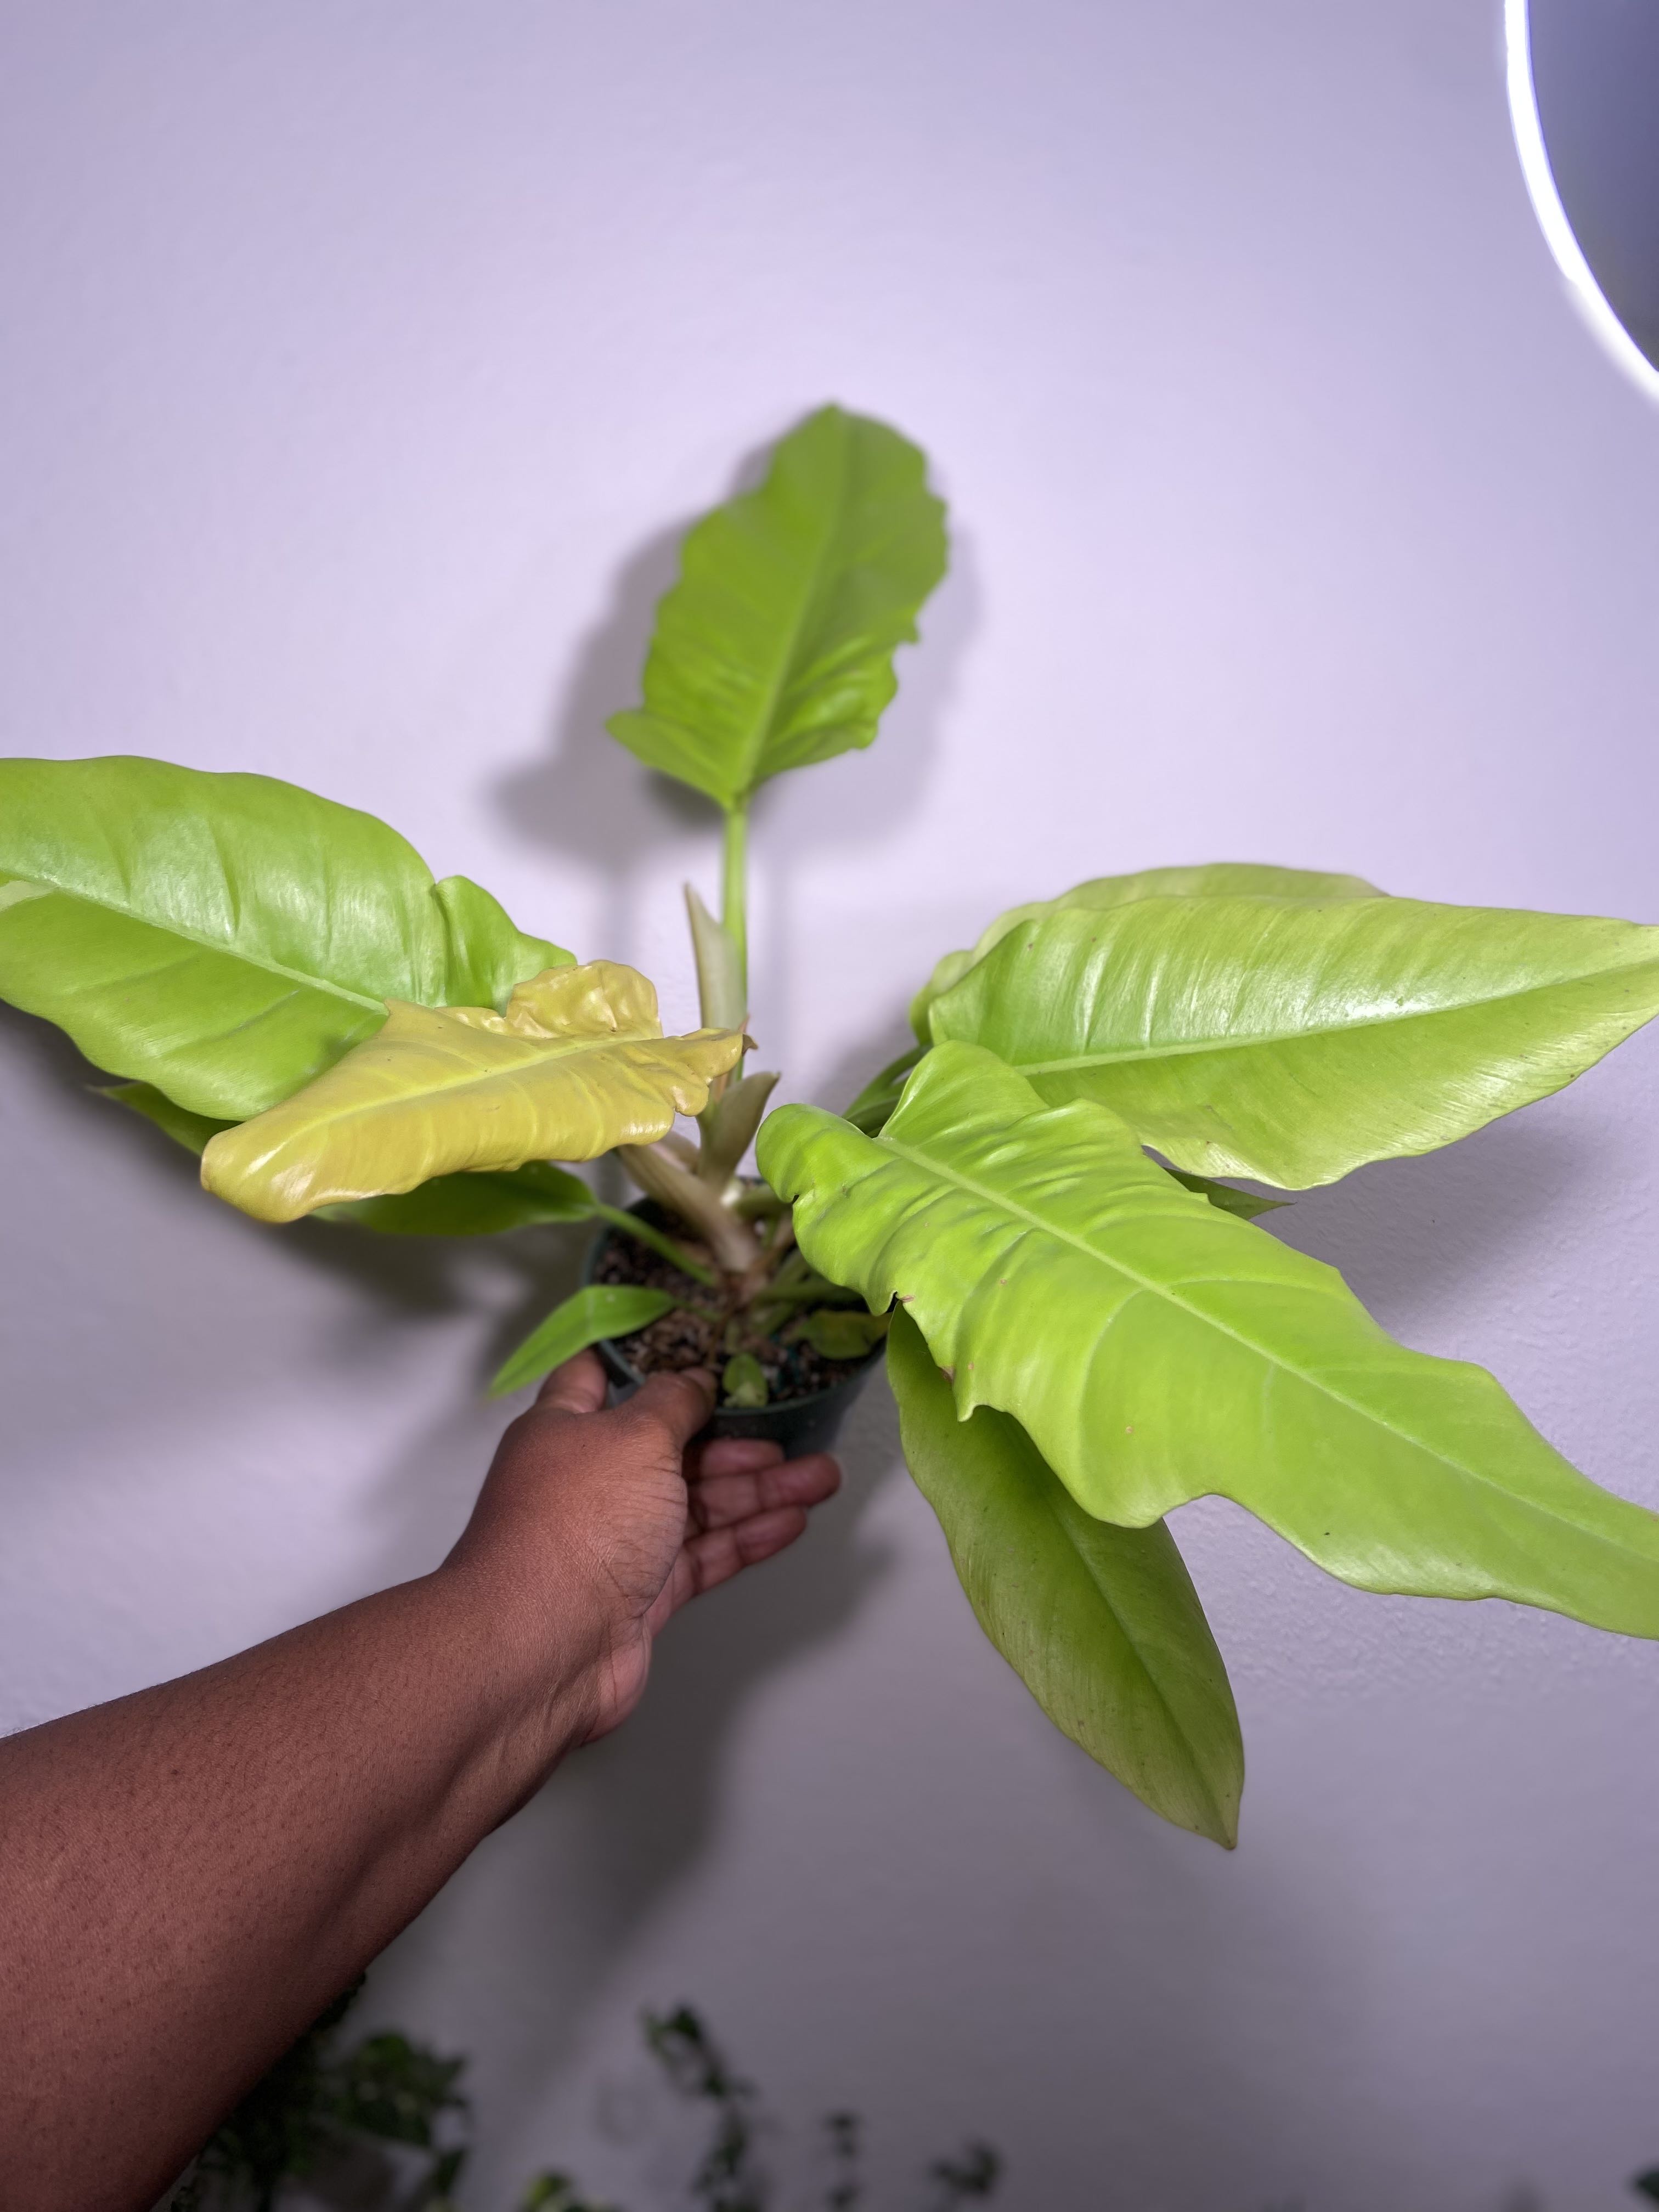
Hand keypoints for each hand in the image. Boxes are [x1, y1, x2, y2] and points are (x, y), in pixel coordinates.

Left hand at [445, 1351, 841, 1745]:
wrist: (544, 1646)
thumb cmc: (576, 1524)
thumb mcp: (634, 1436)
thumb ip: (674, 1401)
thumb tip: (694, 1380)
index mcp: (566, 1428)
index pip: (600, 1377)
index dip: (647, 1359)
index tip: (697, 1347)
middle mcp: (589, 1482)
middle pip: (671, 1447)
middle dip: (735, 1439)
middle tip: (794, 1431)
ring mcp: (616, 1540)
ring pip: (698, 1504)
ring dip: (760, 1490)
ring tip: (822, 1479)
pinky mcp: (643, 1592)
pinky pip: (704, 1554)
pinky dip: (746, 1536)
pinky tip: (790, 1521)